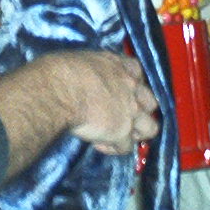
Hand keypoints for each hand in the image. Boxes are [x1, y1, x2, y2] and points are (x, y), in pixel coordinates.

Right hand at [0, 52, 160, 177]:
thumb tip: (79, 78)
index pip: (136, 70)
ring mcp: (130, 110)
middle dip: (140, 110)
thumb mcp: (78, 60)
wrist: (58, 91)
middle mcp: (130, 86)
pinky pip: (125, 147)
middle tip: (123, 117)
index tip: (120, 90)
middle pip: (150, 101)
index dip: (131, 83)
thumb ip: (89, 70)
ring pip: (150, 128)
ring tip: (118, 137)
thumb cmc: (59, 72)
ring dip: (135, 133)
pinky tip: (98, 144)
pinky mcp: (122, 132)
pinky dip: (113, 148)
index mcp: (117, 65)